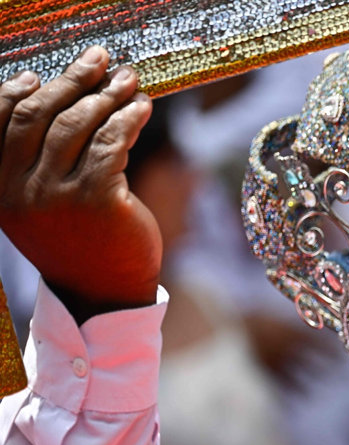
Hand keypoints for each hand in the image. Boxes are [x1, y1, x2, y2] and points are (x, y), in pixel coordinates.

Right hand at [0, 46, 161, 322]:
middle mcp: (18, 189)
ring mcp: (56, 195)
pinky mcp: (97, 199)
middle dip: (73, 80)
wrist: (103, 292)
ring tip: (130, 81)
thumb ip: (35, 159)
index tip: (43, 74)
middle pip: (41, 114)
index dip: (20, 90)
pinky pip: (113, 142)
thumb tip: (56, 93)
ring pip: (79, 125)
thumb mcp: (40, 200)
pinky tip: (141, 108)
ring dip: (108, 95)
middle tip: (101, 59)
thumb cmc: (76, 240)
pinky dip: (129, 118)